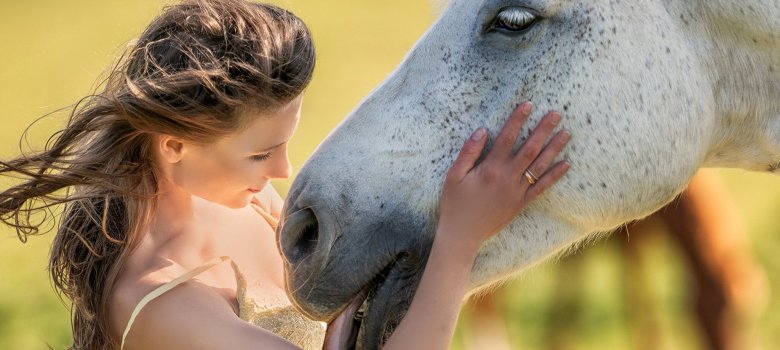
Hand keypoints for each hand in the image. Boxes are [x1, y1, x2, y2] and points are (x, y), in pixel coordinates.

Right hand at [437, 102, 570, 250]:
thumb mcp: (454, 175)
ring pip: (540, 166)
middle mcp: (507, 178)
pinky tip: (566, 164)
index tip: (528, 104)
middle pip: (530, 149)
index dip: (518, 119)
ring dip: (554, 148)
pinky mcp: (521, 204)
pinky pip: (542, 188)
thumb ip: (469, 152)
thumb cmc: (455, 204)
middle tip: (557, 113)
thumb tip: (482, 130)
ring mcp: (517, 191)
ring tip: (566, 133)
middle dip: (544, 129)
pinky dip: (555, 176)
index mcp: (490, 168)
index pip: (507, 138)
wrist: (463, 234)